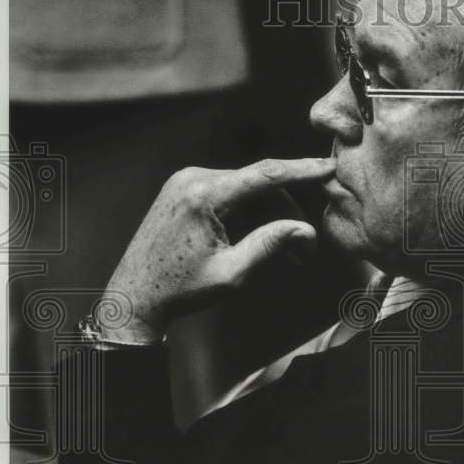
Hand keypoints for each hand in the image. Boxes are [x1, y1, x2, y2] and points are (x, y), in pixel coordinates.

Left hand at [103, 157, 335, 342]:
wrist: (134, 296)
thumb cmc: (180, 289)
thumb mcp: (232, 273)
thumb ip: (270, 245)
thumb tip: (307, 230)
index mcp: (204, 194)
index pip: (265, 174)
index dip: (302, 171)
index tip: (330, 168)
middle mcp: (193, 178)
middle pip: (257, 184)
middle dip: (286, 211)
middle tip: (306, 249)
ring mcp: (185, 182)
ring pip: (244, 189)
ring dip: (269, 215)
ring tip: (286, 253)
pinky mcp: (183, 191)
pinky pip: (228, 194)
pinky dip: (248, 214)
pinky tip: (260, 240)